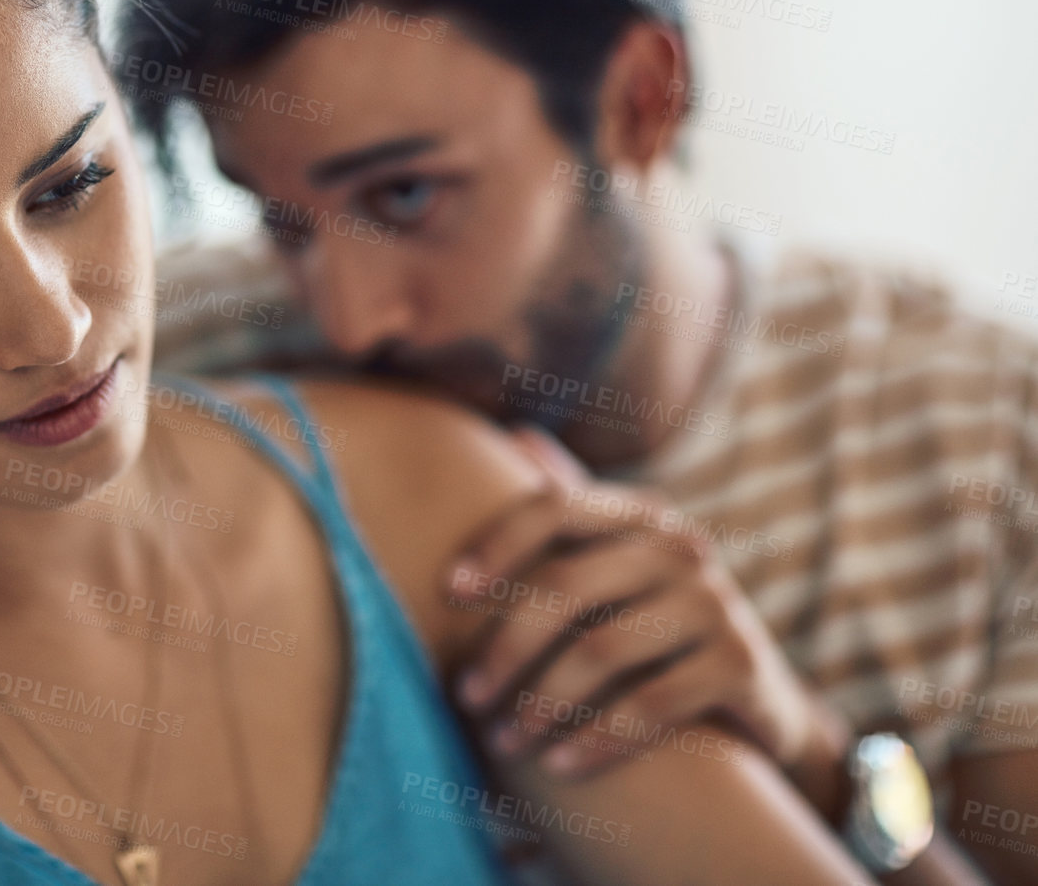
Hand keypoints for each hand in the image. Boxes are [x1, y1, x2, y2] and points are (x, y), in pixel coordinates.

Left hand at [447, 427, 828, 781]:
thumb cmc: (649, 620)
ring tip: (504, 740)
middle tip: (466, 697)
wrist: (750, 694)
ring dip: (542, 703)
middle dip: (506, 647)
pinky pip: (652, 704)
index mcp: (636, 514)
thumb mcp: (614, 562)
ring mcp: (716, 603)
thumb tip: (517, 431)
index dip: (495, 543)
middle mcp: (679, 547)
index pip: (553, 507)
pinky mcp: (741, 664)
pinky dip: (598, 739)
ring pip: (604, 650)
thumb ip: (569, 510)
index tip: (448, 592)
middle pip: (568, 586)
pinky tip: (560, 767)